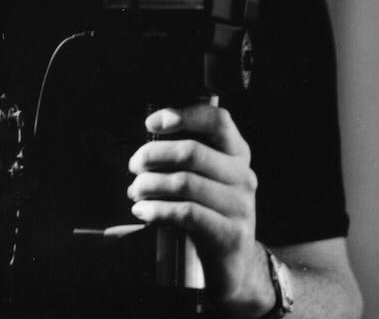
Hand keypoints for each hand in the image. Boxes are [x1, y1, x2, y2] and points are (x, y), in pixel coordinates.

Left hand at [126, 103, 268, 310]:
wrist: (233, 264)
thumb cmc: (208, 212)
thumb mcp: (203, 179)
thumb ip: (184, 156)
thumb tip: (146, 142)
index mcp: (237, 154)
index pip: (217, 121)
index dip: (184, 115)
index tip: (151, 123)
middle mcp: (243, 176)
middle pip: (192, 151)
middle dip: (153, 155)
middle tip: (134, 166)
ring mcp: (241, 206)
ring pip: (184, 182)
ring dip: (149, 184)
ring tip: (135, 192)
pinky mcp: (230, 234)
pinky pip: (186, 213)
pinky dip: (157, 210)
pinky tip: (143, 211)